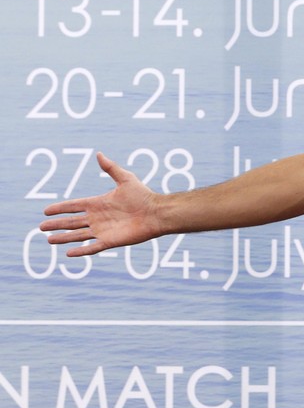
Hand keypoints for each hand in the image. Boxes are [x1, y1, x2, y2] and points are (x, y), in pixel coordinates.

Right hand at [38, 152, 162, 255]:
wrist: (157, 212)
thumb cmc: (143, 195)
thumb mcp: (125, 179)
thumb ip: (111, 168)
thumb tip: (98, 154)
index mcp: (98, 203)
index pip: (74, 206)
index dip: (60, 208)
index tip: (46, 211)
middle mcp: (98, 218)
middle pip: (72, 222)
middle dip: (57, 224)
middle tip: (41, 227)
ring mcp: (103, 230)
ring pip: (78, 235)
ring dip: (63, 238)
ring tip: (49, 240)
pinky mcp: (110, 241)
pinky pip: (92, 247)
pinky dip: (81, 251)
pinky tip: (68, 254)